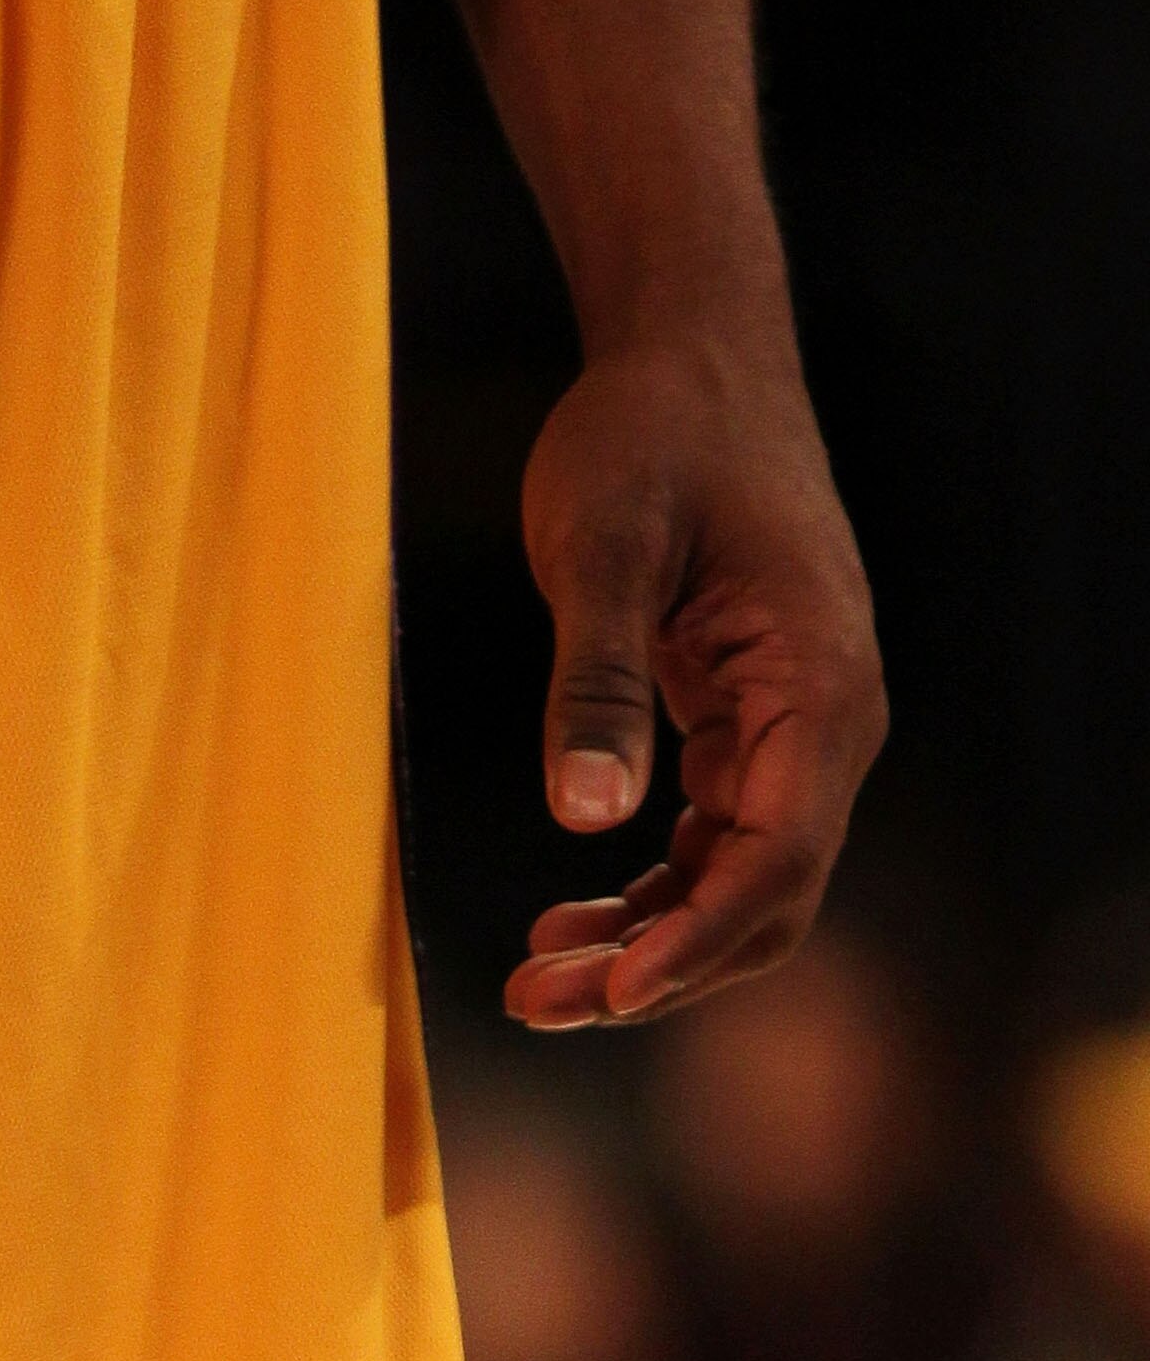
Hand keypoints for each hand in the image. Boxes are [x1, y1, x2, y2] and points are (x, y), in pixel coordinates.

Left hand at [505, 335, 883, 1033]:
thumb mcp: (602, 546)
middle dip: (657, 969)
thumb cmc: (649, 433)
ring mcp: (791, 729)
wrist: (686, 355)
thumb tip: (589, 815)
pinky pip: (710, 846)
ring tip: (533, 983)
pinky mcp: (747, 727)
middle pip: (763, 899)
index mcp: (819, 683)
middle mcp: (827, 722)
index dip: (694, 941)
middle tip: (535, 1004)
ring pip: (733, 886)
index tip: (610, 993)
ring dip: (642, 946)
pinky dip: (645, 896)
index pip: (777, 861)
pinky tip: (567, 920)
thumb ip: (597, 681)